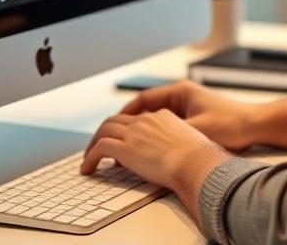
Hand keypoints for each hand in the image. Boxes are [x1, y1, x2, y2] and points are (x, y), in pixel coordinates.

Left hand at [80, 108, 231, 222]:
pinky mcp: (125, 148)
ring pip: (104, 130)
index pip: (136, 119)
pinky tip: (87, 169)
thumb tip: (178, 157)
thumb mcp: (192, 144)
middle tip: (97, 146)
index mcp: (162, 117)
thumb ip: (181, 145)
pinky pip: (100, 148)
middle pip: (116, 120)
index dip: (125, 129)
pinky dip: (90, 158)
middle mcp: (146, 121)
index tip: (121, 140)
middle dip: (104, 132)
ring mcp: (134, 133)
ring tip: (88, 159)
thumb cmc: (199, 159)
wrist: (196, 163)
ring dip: (93, 144)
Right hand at [118, 80, 261, 151]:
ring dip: (143, 132)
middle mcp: (182, 96)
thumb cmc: (231, 124)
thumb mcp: (195, 130)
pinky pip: (167, 126)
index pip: (142, 100)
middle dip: (129, 125)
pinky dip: (157, 137)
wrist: (258, 125)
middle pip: (146, 108)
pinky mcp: (196, 119)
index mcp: (179, 92)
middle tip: (113, 140)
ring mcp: (189, 107)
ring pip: (156, 119)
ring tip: (128, 148)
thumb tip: (144, 145)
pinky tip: (153, 151)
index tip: (110, 128)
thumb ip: (168, 136)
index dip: (124, 115)